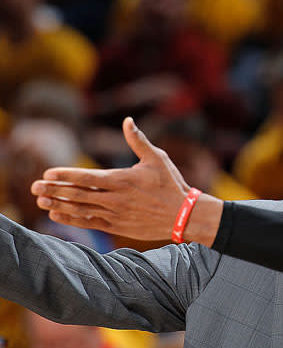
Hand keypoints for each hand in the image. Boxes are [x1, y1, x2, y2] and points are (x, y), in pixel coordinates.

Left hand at [30, 117, 219, 241]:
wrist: (183, 215)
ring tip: (41, 201)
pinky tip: (57, 215)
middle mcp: (116, 198)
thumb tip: (128, 120)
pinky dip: (72, 219)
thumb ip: (138, 141)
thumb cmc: (171, 184)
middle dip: (54, 190)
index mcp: (123, 179)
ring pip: (81, 210)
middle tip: (34, 187)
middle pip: (78, 194)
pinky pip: (90, 223)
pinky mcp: (118, 226)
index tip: (47, 173)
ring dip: (59, 205)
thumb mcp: (157, 158)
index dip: (65, 175)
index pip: (87, 177)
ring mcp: (116, 214)